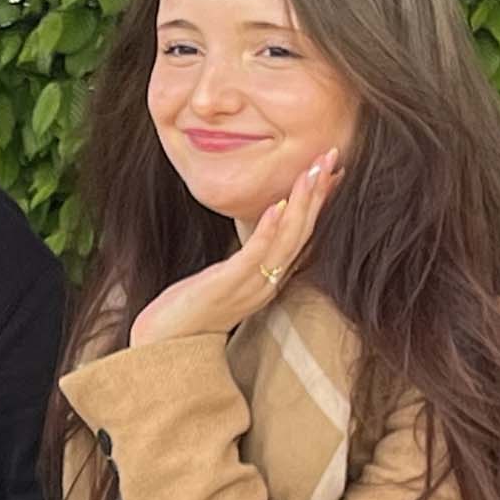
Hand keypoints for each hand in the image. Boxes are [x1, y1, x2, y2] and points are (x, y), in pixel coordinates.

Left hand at [131, 148, 342, 345]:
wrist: (165, 342)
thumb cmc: (192, 308)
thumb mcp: (226, 277)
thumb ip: (246, 257)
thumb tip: (256, 229)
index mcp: (270, 280)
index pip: (304, 236)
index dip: (320, 203)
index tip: (334, 171)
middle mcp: (268, 283)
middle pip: (304, 233)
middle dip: (318, 193)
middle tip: (331, 156)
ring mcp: (252, 285)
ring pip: (287, 240)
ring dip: (302, 203)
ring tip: (313, 171)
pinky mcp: (229, 285)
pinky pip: (255, 254)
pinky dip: (268, 228)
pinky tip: (278, 205)